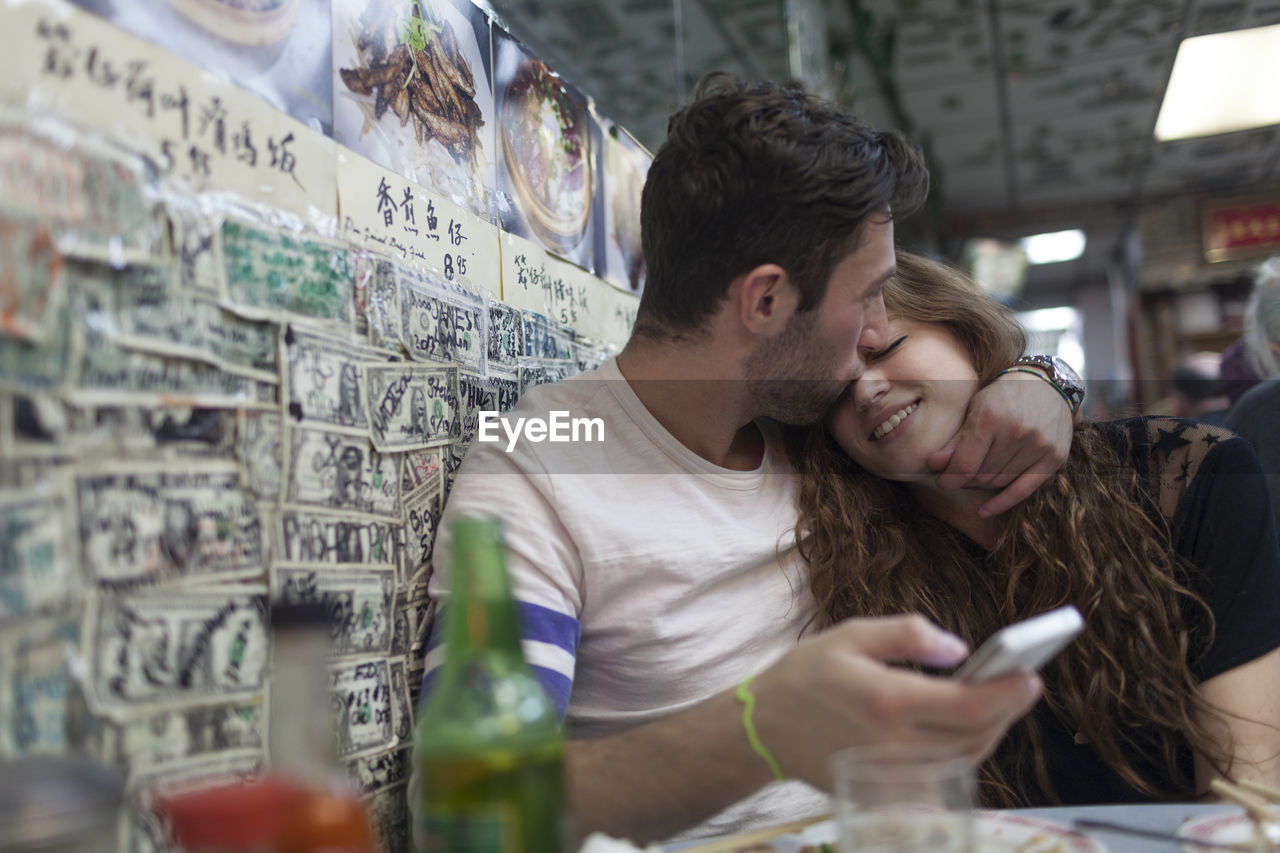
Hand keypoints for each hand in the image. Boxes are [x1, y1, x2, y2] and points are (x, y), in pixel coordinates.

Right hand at [749, 614, 1041, 788]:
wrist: (764, 728)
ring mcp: (894, 775)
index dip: (1008, 694)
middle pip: (976, 736)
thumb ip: (907, 635)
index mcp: (889, 702)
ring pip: (965, 759)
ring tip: (991, 702)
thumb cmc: (806, 675)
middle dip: (1005, 710)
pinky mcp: (889, 792)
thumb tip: (959, 650)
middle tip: (1017, 684)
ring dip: (987, 732)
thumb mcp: (851, 635)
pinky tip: (960, 729)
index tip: (1032, 677)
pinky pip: (943, 777)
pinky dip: (961, 753)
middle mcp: (897, 746)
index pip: (970, 706)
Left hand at [926, 371, 1072, 516]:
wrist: (1046, 386)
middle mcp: (1017, 431)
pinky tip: (984, 511)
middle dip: (964, 479)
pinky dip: (1002, 503)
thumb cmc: (1002, 397)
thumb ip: (956, 440)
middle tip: (957, 476)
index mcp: (991, 417)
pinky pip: (1024, 489)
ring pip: (999, 482)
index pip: (965, 464)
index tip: (942, 481)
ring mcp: (1039, 445)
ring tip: (973, 479)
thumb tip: (932, 464)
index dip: (949, 478)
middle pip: (981, 474)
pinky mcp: (1055, 457)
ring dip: (982, 486)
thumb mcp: (975, 410)